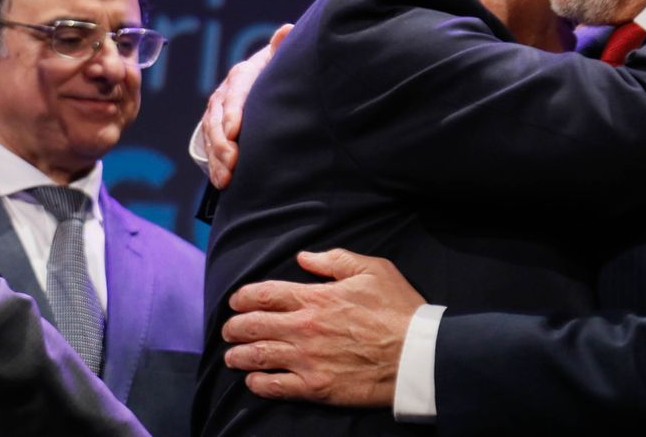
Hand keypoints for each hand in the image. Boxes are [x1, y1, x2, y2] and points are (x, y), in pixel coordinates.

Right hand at [201, 23, 290, 188]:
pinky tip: (222, 182)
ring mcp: (216, 114)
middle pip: (217, 120)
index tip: (234, 131)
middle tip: (232, 162)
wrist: (260, 79)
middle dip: (222, 143)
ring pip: (211, 137)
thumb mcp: (277, 59)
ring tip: (226, 179)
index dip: (233, 112)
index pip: (235, 93)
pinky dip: (215, 166)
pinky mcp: (213, 130)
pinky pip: (209, 149)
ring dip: (217, 159)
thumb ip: (281, 47)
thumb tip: (286, 29)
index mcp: (241, 76)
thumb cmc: (274, 70)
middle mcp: (224, 95)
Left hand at [222, 248, 426, 405]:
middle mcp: (304, 328)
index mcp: (316, 298)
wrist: (416, 354)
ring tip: (231, 355)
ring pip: (258, 356)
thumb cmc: (397, 309)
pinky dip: (257, 383)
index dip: (243, 297)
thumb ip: (334, 260)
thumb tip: (303, 258)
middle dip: (234, 327)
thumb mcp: (373, 269)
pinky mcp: (315, 387)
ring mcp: (307, 360)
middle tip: (229, 329)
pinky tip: (253, 380)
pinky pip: (275, 387)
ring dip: (238, 355)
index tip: (236, 301)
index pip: (265, 294)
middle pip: (254, 326)